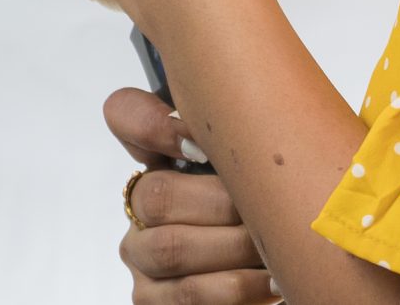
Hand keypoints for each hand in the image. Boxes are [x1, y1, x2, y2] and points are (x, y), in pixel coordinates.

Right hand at [108, 86, 281, 303]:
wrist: (268, 276)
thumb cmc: (265, 219)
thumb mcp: (258, 175)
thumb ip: (248, 144)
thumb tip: (266, 114)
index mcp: (161, 159)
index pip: (126, 115)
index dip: (152, 124)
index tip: (199, 142)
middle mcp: (140, 205)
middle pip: (157, 194)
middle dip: (222, 205)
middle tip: (268, 210)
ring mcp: (141, 255)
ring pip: (173, 247)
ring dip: (234, 249)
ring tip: (274, 250)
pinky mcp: (150, 299)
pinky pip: (188, 294)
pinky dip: (236, 288)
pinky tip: (271, 281)